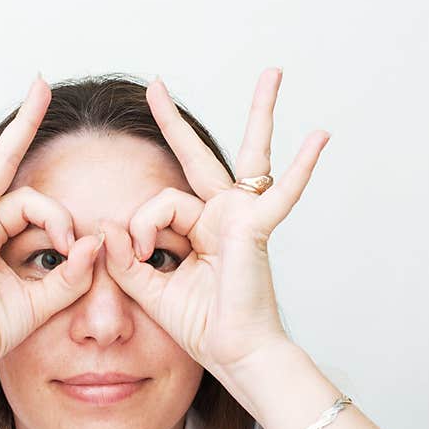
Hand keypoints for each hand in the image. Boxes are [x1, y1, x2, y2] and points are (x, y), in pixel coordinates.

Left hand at [98, 68, 329, 377]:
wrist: (234, 354)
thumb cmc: (203, 326)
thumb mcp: (151, 290)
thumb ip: (128, 260)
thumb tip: (108, 228)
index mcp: (197, 230)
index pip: (161, 203)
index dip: (141, 225)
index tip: (139, 252)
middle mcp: (220, 216)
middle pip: (197, 158)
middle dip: (173, 123)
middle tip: (155, 86)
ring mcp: (241, 218)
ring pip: (245, 157)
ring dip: (261, 113)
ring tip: (272, 74)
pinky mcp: (255, 228)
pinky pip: (279, 194)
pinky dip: (302, 169)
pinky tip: (320, 138)